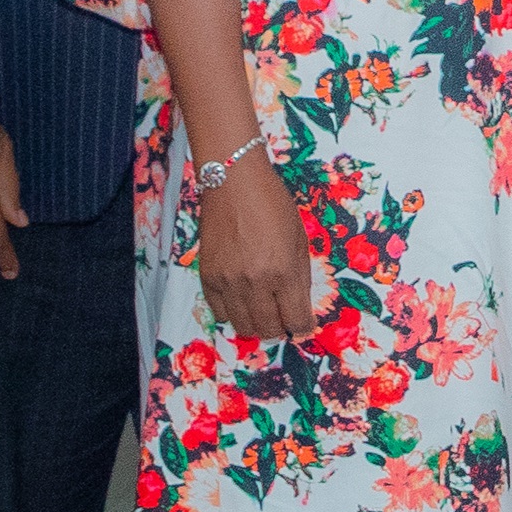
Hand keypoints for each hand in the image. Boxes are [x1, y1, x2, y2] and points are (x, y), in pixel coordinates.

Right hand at [192, 157, 321, 345]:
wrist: (233, 183)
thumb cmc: (273, 204)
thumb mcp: (299, 238)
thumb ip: (299, 275)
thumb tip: (299, 305)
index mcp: (284, 271)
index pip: (296, 319)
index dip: (303, 327)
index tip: (305, 325)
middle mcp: (255, 282)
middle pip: (268, 329)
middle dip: (280, 329)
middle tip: (284, 320)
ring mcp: (228, 282)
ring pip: (242, 326)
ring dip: (256, 325)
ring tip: (263, 313)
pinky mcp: (207, 277)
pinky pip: (218, 312)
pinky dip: (232, 313)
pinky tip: (241, 302)